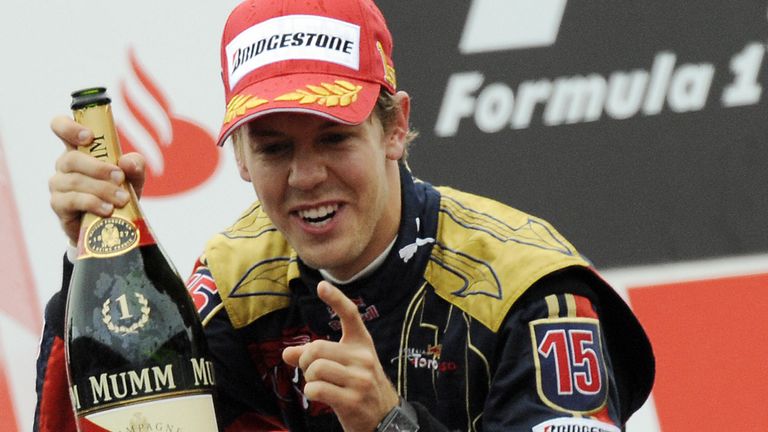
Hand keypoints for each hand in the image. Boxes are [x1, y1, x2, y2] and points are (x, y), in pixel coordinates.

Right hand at [48, 115, 145, 243]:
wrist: (112, 224)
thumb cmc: (119, 192)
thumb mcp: (134, 178)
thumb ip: (135, 166)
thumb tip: (127, 162)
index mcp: (79, 149)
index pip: (61, 127)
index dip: (69, 127)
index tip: (89, 137)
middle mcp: (64, 164)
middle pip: (71, 158)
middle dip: (99, 168)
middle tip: (120, 178)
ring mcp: (59, 184)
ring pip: (75, 181)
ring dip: (102, 189)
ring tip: (122, 199)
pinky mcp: (59, 205)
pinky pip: (72, 200)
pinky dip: (93, 203)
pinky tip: (108, 209)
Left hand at [282, 281, 398, 431]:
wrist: (385, 419)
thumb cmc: (359, 387)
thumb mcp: (343, 366)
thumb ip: (316, 357)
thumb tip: (286, 353)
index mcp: (362, 344)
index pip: (351, 316)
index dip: (336, 299)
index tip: (322, 286)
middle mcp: (363, 358)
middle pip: (316, 348)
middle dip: (305, 361)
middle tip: (312, 372)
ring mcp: (360, 379)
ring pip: (314, 368)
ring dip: (308, 379)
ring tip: (319, 385)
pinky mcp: (352, 400)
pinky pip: (316, 389)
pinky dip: (310, 393)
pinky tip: (320, 397)